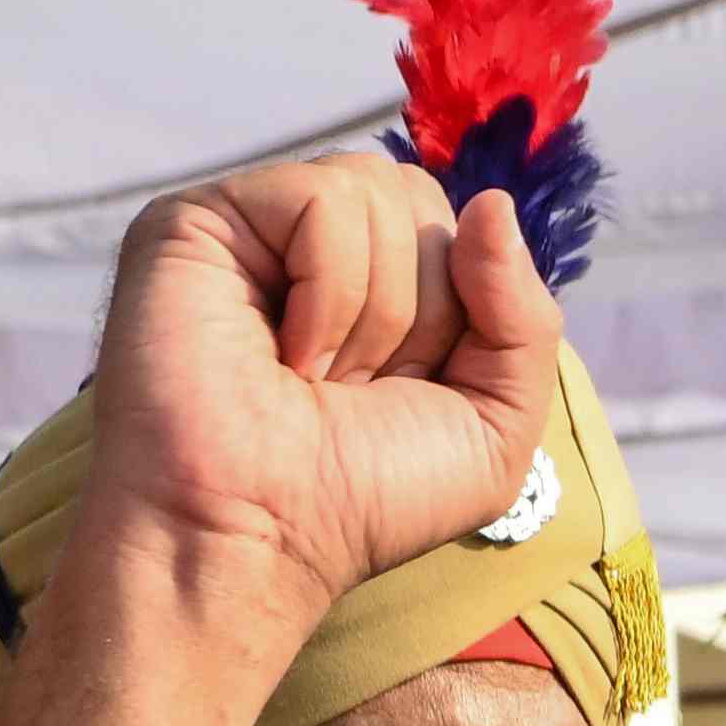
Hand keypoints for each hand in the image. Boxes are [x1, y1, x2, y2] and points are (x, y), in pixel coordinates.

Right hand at [67, 154, 572, 635]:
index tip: (408, 389)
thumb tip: (493, 204)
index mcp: (380, 279)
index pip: (463, 228)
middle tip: (355, 388)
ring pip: (376, 191)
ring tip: (314, 376)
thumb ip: (524, 316)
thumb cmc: (369, 497)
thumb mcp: (496, 424)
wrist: (263, 534)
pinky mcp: (200, 219)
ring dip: (374, 312)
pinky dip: (329, 291)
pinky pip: (322, 199)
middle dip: (422, 311)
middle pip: (421, 199)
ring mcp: (256, 225)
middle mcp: (315, 243)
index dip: (464, 314)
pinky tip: (286, 353)